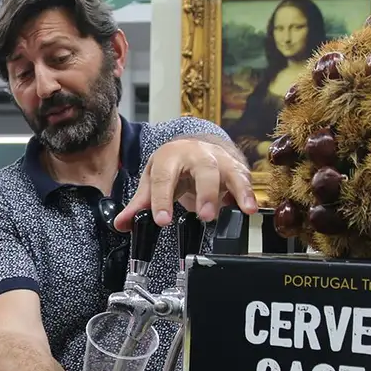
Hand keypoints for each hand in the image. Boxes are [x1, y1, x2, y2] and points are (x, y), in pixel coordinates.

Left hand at [115, 138, 256, 229]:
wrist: (195, 146)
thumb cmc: (172, 166)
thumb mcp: (153, 180)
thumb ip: (139, 204)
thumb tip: (120, 224)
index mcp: (169, 157)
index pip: (163, 178)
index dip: (161, 199)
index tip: (162, 220)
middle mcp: (196, 154)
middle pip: (203, 169)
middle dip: (206, 192)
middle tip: (204, 216)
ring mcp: (219, 159)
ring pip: (229, 171)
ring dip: (236, 190)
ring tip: (241, 210)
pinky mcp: (236, 167)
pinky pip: (245, 178)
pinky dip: (249, 193)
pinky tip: (250, 209)